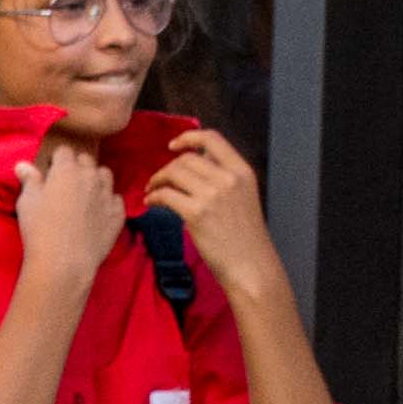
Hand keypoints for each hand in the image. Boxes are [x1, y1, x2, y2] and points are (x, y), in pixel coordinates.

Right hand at [9, 140, 123, 300]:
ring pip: (105, 175)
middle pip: (86, 160)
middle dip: (77, 166)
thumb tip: (23, 164)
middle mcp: (90, 176)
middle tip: (66, 184)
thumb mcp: (27, 202)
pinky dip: (108, 202)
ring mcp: (107, 194)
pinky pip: (116, 199)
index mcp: (66, 169)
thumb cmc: (40, 230)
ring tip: (85, 193)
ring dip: (95, 179)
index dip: (56, 160)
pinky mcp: (117, 213)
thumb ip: (29, 180)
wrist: (64, 262)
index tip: (50, 172)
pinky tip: (98, 213)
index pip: (63, 151)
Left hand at [141, 128, 281, 295]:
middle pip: (187, 158)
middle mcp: (228, 178)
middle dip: (167, 167)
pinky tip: (151, 203)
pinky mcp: (196, 214)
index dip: (189, 137)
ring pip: (174, 173)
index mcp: (242, 171)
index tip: (173, 145)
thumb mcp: (243, 197)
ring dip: (157, 180)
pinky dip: (154, 196)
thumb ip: (223, 178)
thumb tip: (194, 165)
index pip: (213, 138)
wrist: (251, 267)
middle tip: (158, 181)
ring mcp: (213, 195)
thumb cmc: (245, 238)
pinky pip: (166, 195)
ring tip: (152, 191)